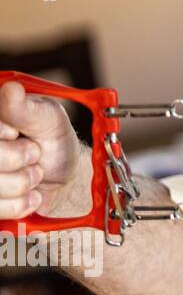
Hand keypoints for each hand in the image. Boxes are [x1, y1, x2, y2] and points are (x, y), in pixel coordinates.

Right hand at [0, 81, 86, 219]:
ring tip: (34, 174)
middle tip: (34, 154)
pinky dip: (20, 204)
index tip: (17, 134)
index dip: (4, 135)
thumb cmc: (54, 142)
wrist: (65, 177)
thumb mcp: (49, 119)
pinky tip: (30, 195)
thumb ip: (27, 109)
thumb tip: (11, 90)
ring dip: (21, 183)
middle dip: (17, 159)